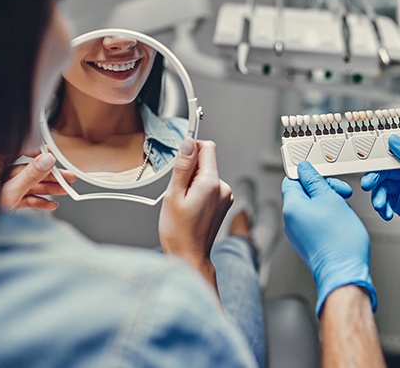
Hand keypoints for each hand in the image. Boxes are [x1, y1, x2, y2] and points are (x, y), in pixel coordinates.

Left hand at [0, 152, 75, 211]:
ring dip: (48, 190)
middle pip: (28, 171)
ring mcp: (2, 188)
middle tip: (66, 177)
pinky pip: (24, 198)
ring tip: (64, 190)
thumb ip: (30, 175)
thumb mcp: (10, 191)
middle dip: (49, 176)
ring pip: (29, 185)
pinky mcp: (5, 201)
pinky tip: (50, 204)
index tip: (53, 157)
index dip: (38, 154)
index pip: (19, 152)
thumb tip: (46, 161)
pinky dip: (37, 202)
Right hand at [159, 138, 232, 282]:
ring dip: (193, 182)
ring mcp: (225, 197)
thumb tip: (188, 143)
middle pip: (206, 161)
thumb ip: (183, 167)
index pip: (207, 147)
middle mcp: (223, 188)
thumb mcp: (174, 195)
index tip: (180, 161)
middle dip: (190, 170)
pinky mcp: (223, 203)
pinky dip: (199, 191)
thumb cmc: (179, 232)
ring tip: (185, 203)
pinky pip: (210, 187)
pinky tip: (191, 207)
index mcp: (211, 183)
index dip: (191, 149)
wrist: (189, 256)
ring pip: (207, 174)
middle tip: (179, 191)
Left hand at [282, 161, 376, 315]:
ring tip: (343, 210)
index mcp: (291, 207)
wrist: (344, 272)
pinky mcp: (307, 242)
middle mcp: (290, 221)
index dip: (307, 174)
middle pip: (303, 193)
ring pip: (311, 207)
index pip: (291, 180)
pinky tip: (341, 222)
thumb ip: (314, 181)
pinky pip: (314, 221)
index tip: (322, 174)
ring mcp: (297, 233)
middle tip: (341, 193)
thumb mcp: (330, 199)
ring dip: (328, 203)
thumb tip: (304, 169)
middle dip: (323, 189)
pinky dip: (327, 217)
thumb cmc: (339, 241)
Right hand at [361, 135, 399, 273]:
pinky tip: (387, 214)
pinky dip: (381, 207)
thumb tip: (397, 142)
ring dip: (378, 196)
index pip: (398, 151)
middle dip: (374, 177)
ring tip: (381, 206)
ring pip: (381, 186)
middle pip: (384, 170)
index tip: (368, 156)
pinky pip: (383, 201)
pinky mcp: (399, 204)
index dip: (381, 152)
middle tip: (368, 185)